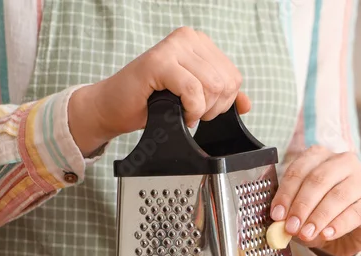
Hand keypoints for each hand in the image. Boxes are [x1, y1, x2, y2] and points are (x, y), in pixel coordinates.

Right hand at [69, 27, 249, 154]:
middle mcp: (187, 38)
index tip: (199, 108)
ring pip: (212, 86)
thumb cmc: (150, 103)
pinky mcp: (159, 62)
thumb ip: (221, 97)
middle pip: (225, 82)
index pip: (233, 77)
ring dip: (199, 110)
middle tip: (189, 112)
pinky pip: (193, 90)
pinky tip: (178, 113)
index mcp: (199, 43)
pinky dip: (190, 110)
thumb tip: (247, 104)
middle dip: (211, 109)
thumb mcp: (193, 98)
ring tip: (181, 111)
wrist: (113, 108)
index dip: (221, 103)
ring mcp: (173, 47)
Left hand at [270, 146, 360, 255]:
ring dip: (318, 217)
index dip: (286, 193)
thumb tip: (280, 223)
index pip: (300, 169)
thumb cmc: (318, 212)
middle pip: (319, 180)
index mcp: (320, 157)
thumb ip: (289, 214)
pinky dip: (338, 225)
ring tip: (306, 233)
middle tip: (291, 226)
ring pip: (338, 196)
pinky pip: (355, 213)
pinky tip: (326, 234)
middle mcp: (343, 163)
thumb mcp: (299, 210)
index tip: (277, 214)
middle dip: (302, 205)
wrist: (345, 231)